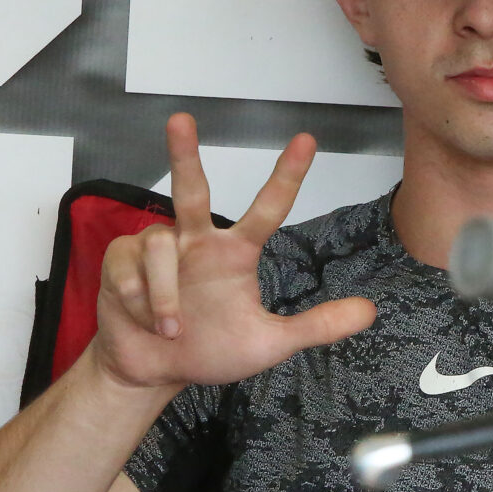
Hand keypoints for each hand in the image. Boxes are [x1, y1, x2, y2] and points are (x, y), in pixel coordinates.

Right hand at [92, 114, 376, 390]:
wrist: (155, 371)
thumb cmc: (210, 349)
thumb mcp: (269, 343)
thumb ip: (317, 326)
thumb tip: (371, 312)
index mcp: (235, 253)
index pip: (267, 208)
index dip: (286, 175)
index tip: (307, 140)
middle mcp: (196, 241)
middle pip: (192, 190)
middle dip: (184, 154)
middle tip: (181, 120)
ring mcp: (157, 247)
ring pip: (161, 247)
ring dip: (166, 297)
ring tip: (172, 328)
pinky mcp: (120, 260)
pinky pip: (131, 271)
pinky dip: (142, 304)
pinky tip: (145, 320)